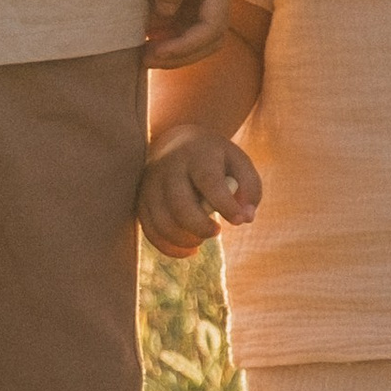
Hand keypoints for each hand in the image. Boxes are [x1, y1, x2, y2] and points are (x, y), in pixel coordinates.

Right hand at [139, 123, 260, 257]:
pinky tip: (189, 249)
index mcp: (198, 154)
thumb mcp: (238, 163)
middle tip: (217, 231)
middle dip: (201, 227)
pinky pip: (150, 230)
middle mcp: (170, 166)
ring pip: (162, 222)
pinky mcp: (141, 199)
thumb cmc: (215, 159)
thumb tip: (246, 218)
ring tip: (201, 238)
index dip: (225, 205)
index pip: (210, 182)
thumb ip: (250, 189)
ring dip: (185, 240)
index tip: (239, 220)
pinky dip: (169, 247)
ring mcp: (151, 183)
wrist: (176, 141)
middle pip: (180, 205)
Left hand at [140, 0, 232, 65]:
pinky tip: (145, 30)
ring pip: (197, 28)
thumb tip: (165, 17)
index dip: (184, 47)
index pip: (212, 28)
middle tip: (145, 59)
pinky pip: (185, 13)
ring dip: (174, 43)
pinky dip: (168, 28)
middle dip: (181, 53)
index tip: (152, 52)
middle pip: (210, 35)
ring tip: (143, 50)